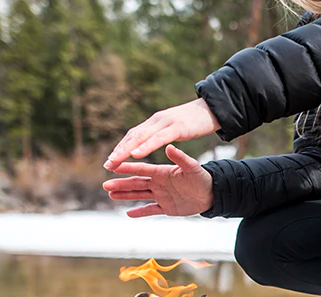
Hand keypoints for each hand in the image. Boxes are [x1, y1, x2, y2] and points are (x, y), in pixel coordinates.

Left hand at [103, 98, 220, 170]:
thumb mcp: (175, 129)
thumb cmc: (195, 121)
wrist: (213, 108)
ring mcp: (166, 123)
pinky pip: (158, 138)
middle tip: (107, 165)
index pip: (134, 135)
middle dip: (119, 151)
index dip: (121, 148)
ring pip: (142, 136)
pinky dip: (146, 146)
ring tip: (115, 160)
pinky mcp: (177, 126)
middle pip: (133, 136)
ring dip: (126, 149)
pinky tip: (136, 154)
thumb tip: (149, 142)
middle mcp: (156, 121)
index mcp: (155, 123)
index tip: (110, 161)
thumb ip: (161, 134)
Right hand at [103, 144, 212, 217]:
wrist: (212, 193)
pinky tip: (128, 213)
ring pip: (139, 195)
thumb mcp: (192, 167)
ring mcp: (161, 195)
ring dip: (125, 195)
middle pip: (136, 183)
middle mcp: (159, 183)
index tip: (114, 165)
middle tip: (105, 184)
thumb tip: (169, 146)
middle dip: (121, 184)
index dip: (128, 167)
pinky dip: (140, 212)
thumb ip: (180, 158)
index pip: (141, 169)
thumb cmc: (202, 178)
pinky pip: (150, 210)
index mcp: (162, 172)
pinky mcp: (166, 207)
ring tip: (110, 193)